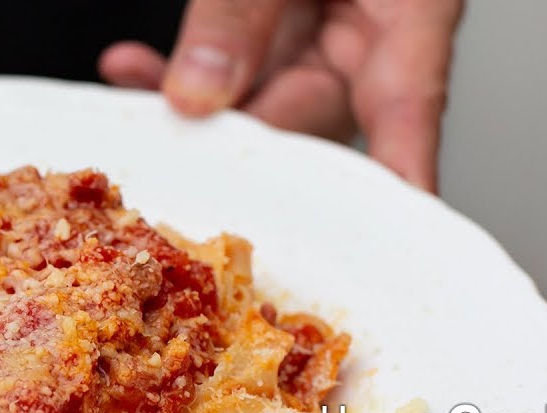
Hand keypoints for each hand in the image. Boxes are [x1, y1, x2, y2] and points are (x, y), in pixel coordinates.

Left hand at [99, 0, 463, 192]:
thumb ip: (241, 10)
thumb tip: (199, 92)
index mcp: (413, 10)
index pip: (410, 119)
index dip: (396, 192)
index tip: (381, 254)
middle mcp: (377, 29)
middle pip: (311, 117)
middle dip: (238, 141)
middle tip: (178, 162)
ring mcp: (332, 23)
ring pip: (261, 91)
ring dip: (194, 101)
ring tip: (135, 99)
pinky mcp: (287, 13)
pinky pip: (237, 56)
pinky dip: (184, 63)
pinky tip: (133, 70)